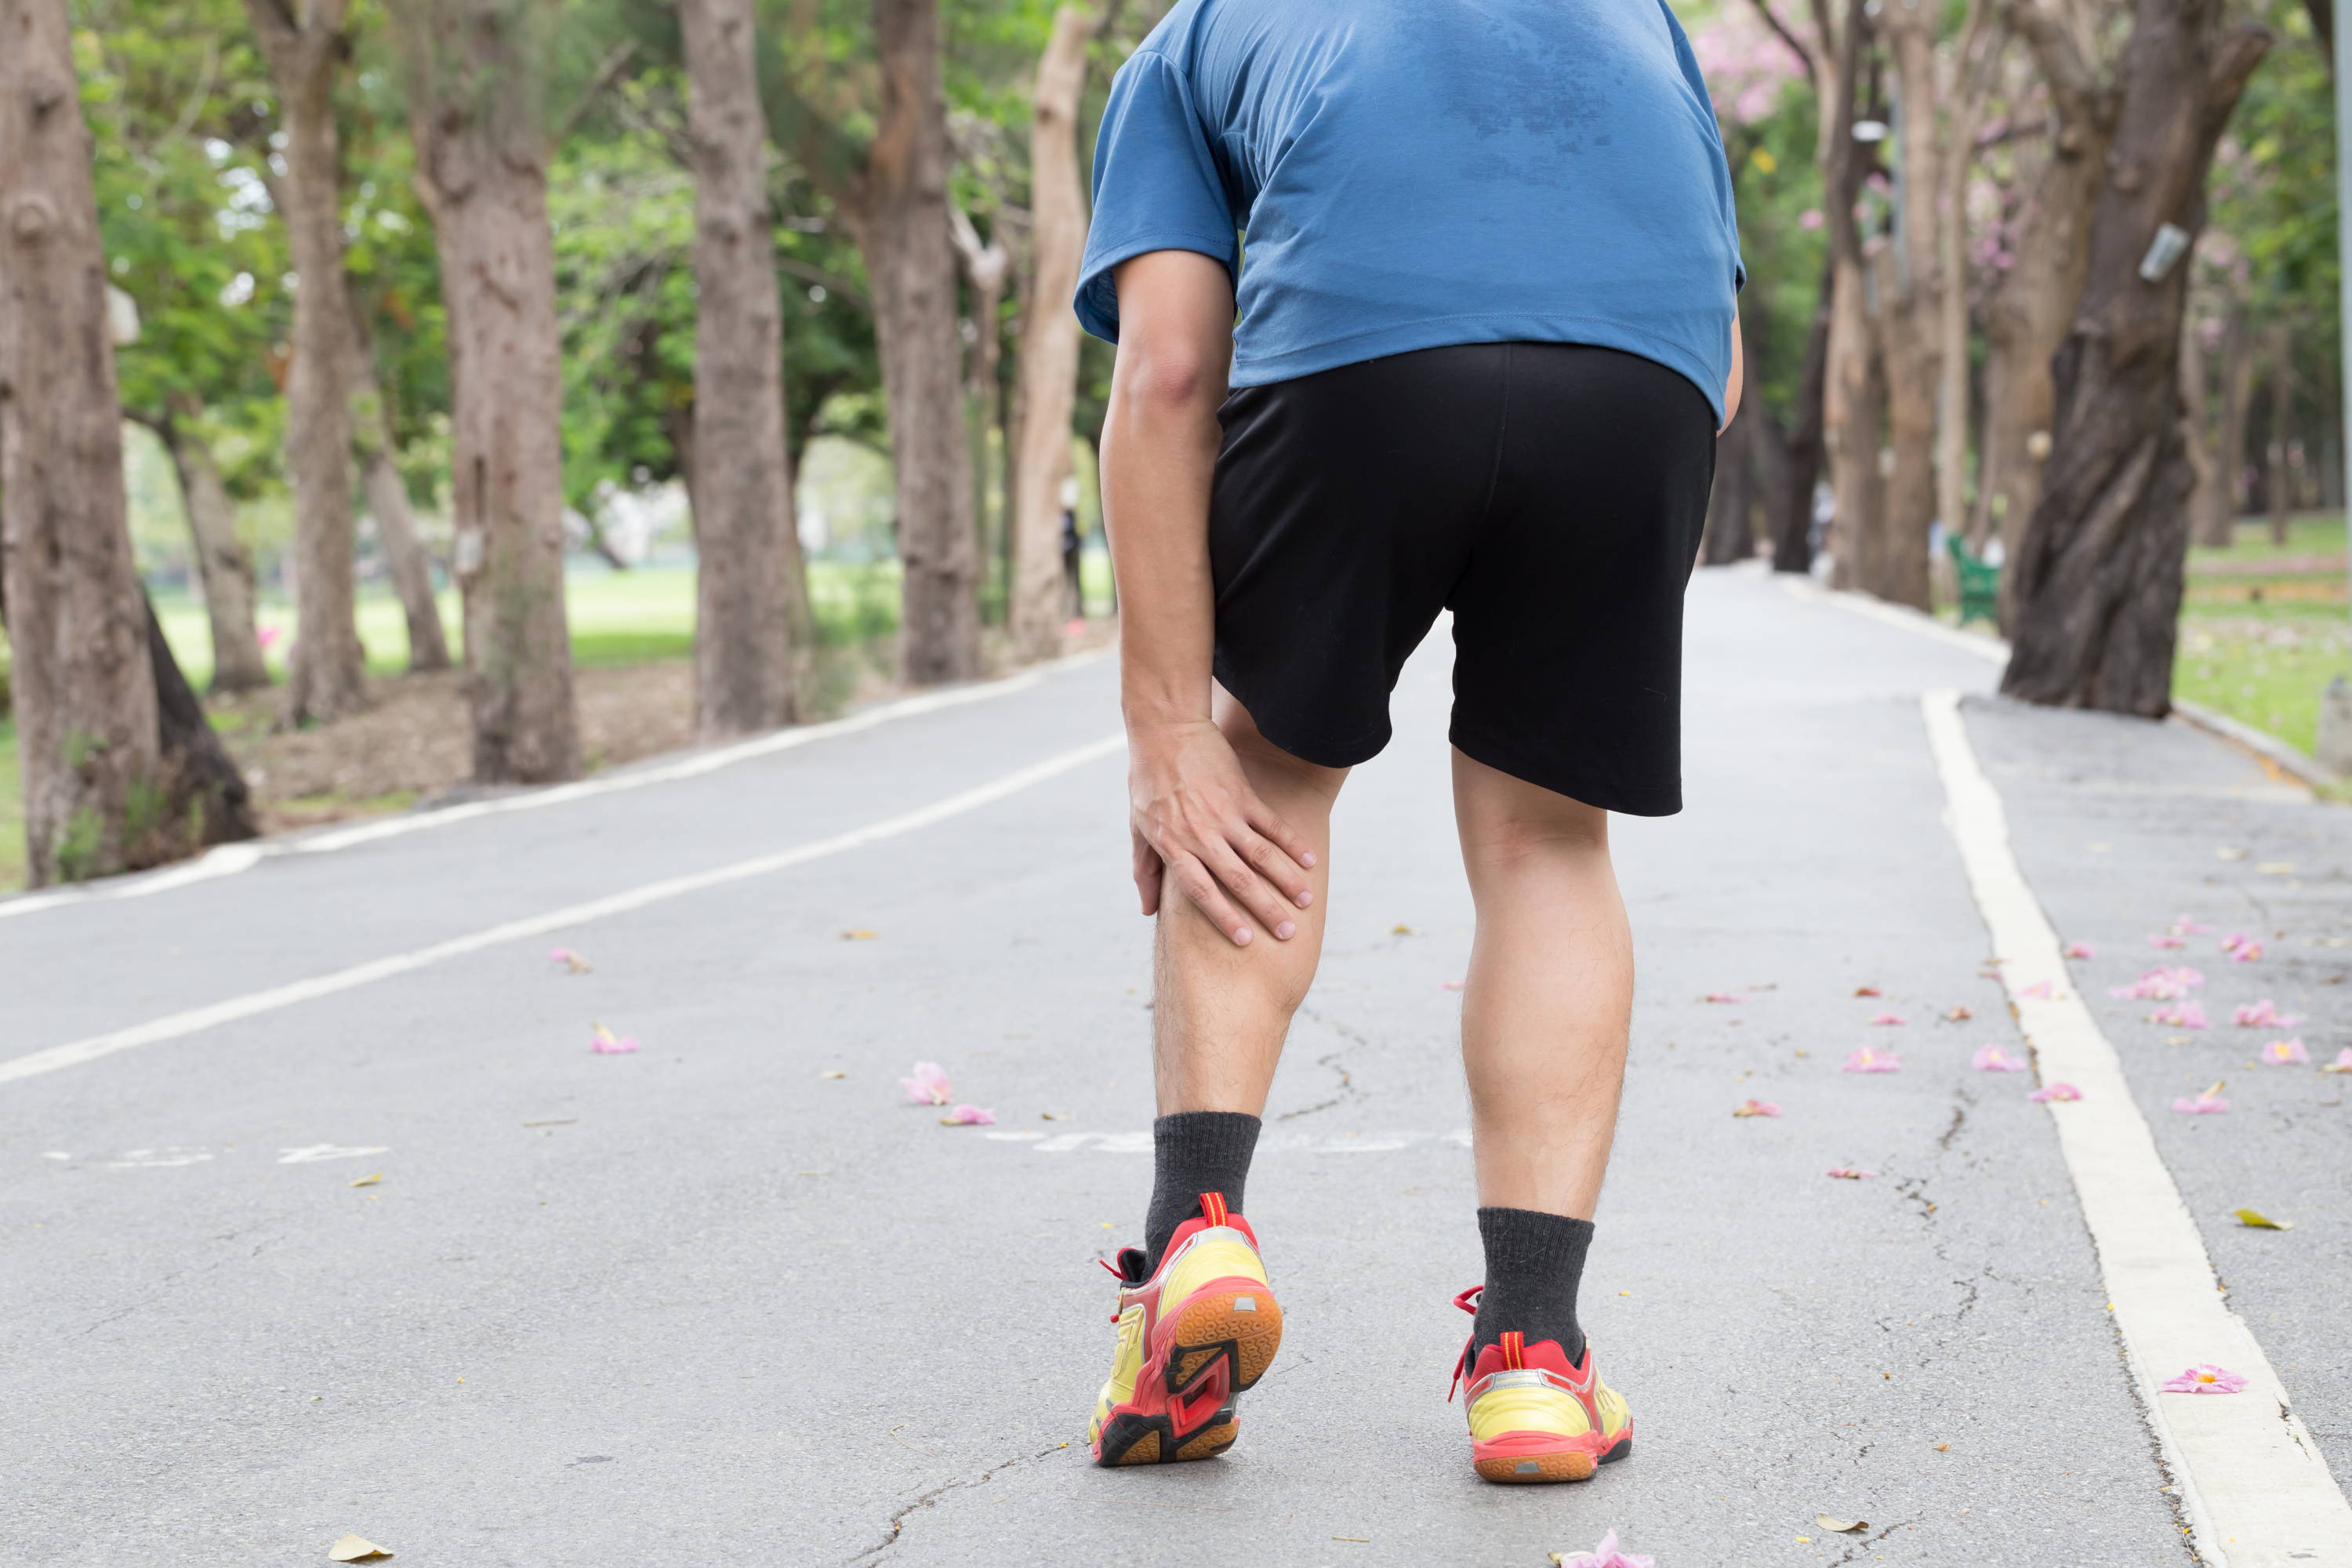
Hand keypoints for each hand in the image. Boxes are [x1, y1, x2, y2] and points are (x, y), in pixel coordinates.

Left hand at [1128, 720, 1316, 945]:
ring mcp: (1225, 815)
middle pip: (1238, 880)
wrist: (1166, 731)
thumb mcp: (1138, 828)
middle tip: (1287, 933)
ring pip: (1261, 855)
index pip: (1201, 892)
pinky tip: (1310, 861)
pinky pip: (1273, 824)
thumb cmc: (1147, 781)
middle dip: (1264, 909)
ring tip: (1305, 901)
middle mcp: (1202, 836)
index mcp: (1175, 847)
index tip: (1245, 941)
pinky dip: (1293, 844)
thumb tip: (1146, 911)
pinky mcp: (1242, 795)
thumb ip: (1144, 871)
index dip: (1223, 917)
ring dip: (1286, 880)